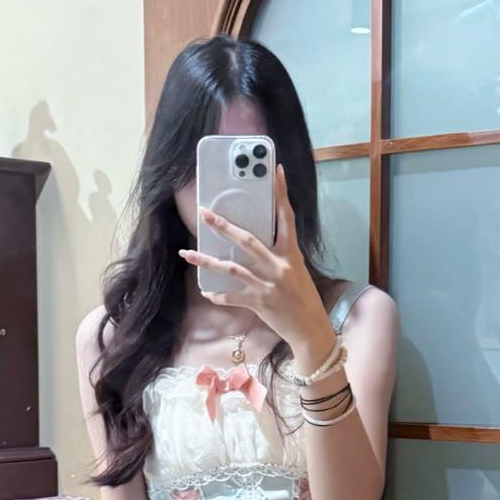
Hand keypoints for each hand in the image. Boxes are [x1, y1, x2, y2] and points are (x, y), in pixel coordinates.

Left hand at [178, 165, 333, 361]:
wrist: (310, 329)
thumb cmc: (304, 298)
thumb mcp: (297, 270)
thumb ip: (279, 255)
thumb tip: (255, 243)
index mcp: (291, 254)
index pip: (286, 217)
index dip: (281, 193)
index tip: (276, 170)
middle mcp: (278, 266)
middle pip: (247, 240)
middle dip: (223, 226)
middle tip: (205, 213)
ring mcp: (267, 285)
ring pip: (231, 268)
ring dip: (207, 260)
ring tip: (188, 254)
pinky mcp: (259, 303)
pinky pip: (231, 296)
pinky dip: (218, 294)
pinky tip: (207, 291)